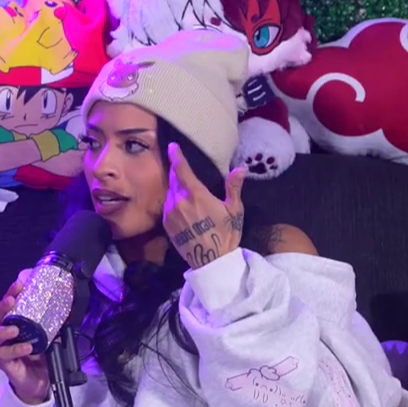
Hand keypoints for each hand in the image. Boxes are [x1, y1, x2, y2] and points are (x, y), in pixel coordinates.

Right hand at [0, 270, 52, 404]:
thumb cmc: (42, 358)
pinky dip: (16, 349)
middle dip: (3, 307)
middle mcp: (6, 336)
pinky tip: (27, 347)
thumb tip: (69, 310)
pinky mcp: (5, 364)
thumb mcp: (51, 339)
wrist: (40, 384)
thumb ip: (55, 326)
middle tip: (11, 300)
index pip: (10, 307)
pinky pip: (5, 355)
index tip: (19, 284)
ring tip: (15, 328)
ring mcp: (3, 350)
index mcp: (15, 325)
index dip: (12, 294)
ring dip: (4, 330)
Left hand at [164, 143, 245, 269]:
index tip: (172, 146)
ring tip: (184, 188)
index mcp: (196, 194)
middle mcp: (179, 201)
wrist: (211, 260)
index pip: (182, 170)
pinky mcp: (167, 224)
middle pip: (174, 179)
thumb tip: (241, 169)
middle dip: (177, 171)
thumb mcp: (234, 210)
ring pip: (170, 192)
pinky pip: (167, 206)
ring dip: (175, 187)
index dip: (176, 156)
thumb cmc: (226, 234)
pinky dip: (173, 201)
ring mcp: (170, 213)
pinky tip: (182, 206)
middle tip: (181, 166)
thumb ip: (233, 188)